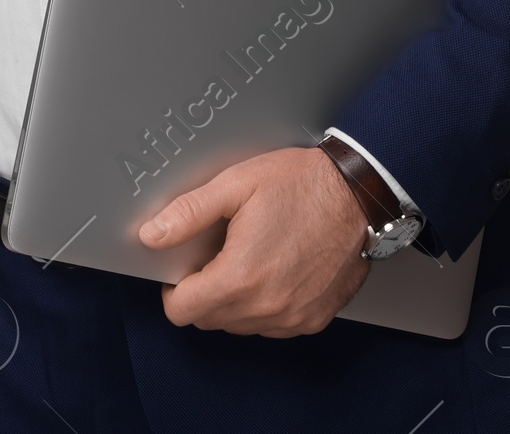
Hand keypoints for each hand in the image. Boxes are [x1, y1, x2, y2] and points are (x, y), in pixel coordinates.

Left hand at [138, 146, 368, 335]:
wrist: (358, 193)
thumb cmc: (302, 184)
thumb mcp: (236, 184)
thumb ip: (188, 212)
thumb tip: (152, 235)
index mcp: (239, 277)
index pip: (182, 312)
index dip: (174, 288)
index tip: (183, 268)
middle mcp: (265, 307)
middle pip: (209, 320)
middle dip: (203, 291)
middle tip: (218, 253)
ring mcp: (291, 318)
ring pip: (240, 325)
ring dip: (234, 300)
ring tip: (250, 256)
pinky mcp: (313, 320)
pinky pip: (272, 325)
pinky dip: (265, 305)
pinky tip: (275, 268)